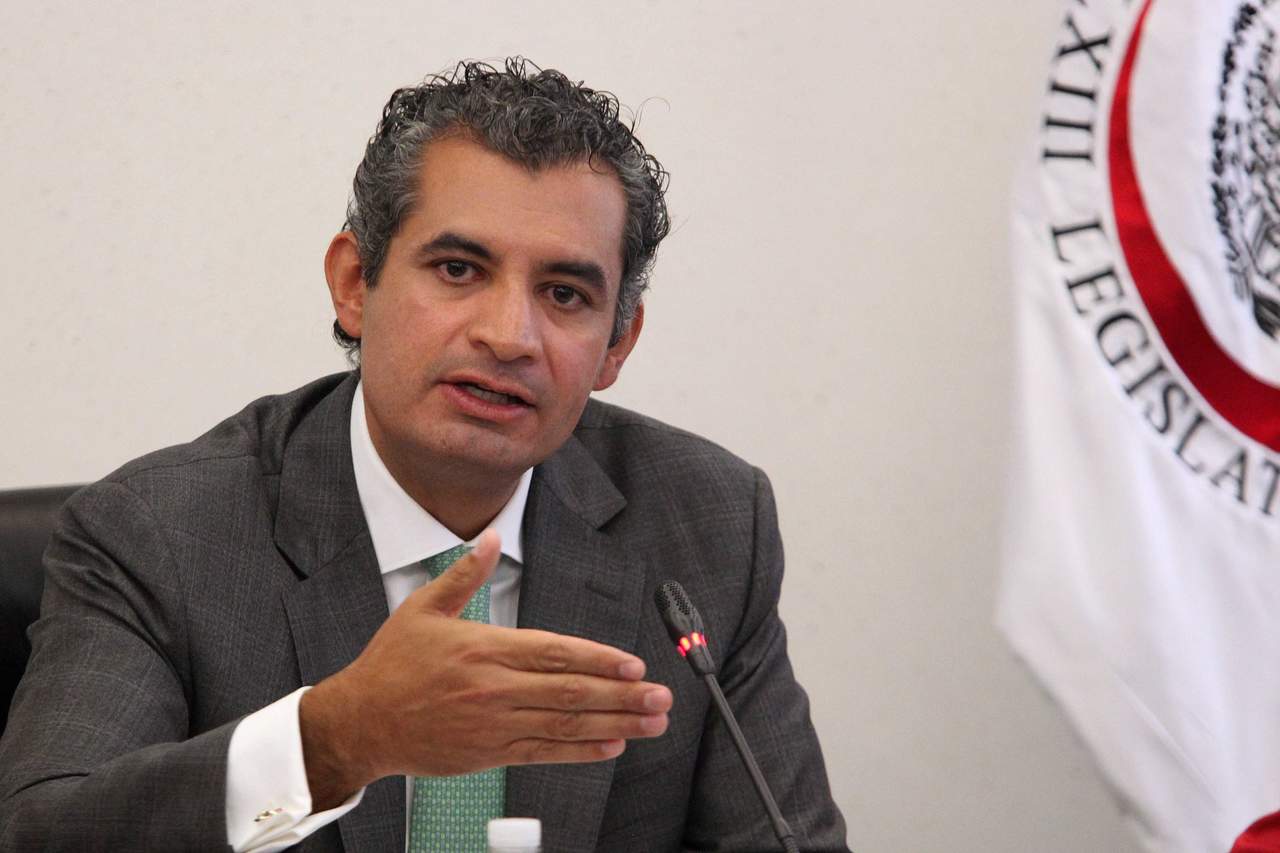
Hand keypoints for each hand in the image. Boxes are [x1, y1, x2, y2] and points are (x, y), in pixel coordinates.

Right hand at [300, 529, 671, 809]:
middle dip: (622, 696)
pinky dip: (580, 751)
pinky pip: (544, 754)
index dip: (598, 659)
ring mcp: (493, 725)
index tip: (634, 664)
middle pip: (569, 692)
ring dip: (614, 724)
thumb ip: (463, 575)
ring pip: (564, 725)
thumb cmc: (391, 664)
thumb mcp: (422, 610)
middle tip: (661, 697)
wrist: (359, 722)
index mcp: (483, 649)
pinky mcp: (488, 753)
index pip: (554, 653)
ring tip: (651, 722)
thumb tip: (489, 539)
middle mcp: (493, 689)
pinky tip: (612, 745)